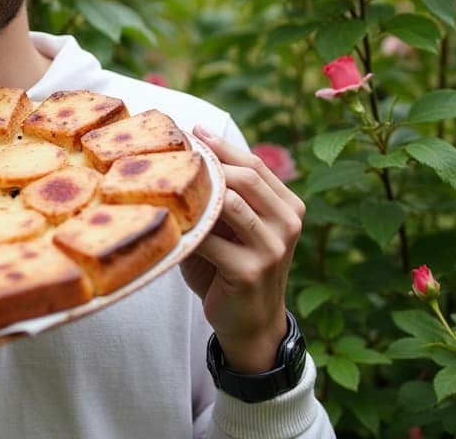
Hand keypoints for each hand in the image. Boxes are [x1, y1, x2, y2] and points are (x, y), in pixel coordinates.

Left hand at [181, 125, 305, 373]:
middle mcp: (287, 223)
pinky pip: (211, 239)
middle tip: (173, 154)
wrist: (249, 323)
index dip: (221, 145)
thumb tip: (188, 149)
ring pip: (231, 202)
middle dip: (208, 162)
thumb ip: (225, 194)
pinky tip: (168, 224)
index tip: (190, 131)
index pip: (254, 163)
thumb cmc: (233, 267)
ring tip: (167, 184)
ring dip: (197, 192)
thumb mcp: (236, 226)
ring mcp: (272, 248)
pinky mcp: (250, 270)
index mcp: (288, 205)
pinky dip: (187, 229)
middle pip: (246, 176)